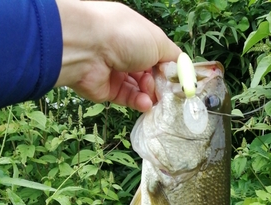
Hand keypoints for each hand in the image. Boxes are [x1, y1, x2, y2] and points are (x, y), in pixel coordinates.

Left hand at [55, 0, 180, 110]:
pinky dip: (139, 102)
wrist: (88, 48)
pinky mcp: (107, 90)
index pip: (157, 54)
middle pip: (149, 73)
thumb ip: (172, 56)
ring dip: (150, 94)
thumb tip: (182, 68)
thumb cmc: (125, 36)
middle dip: (160, 83)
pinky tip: (146, 103)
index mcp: (136, 34)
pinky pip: (128, 98)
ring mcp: (115, 71)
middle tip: (166, 91)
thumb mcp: (158, 41)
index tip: (179, 80)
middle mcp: (125, 51)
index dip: (168, 68)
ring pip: (139, 88)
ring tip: (153, 96)